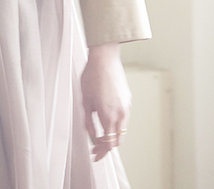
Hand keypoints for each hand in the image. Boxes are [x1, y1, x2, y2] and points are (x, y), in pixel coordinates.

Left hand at [80, 43, 130, 161]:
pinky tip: (106, 119)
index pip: (108, 143)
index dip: (101, 151)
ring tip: (100, 133)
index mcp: (109, 115)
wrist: (105, 58)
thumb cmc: (92, 75)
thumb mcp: (85, 100)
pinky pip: (124, 118)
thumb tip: (91, 133)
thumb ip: (88, 120)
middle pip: (117, 140)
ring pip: (122, 130)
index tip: (94, 155)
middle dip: (107, 146)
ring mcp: (126, 106)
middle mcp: (121, 113)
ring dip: (112, 135)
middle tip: (96, 147)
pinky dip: (116, 124)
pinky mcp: (128, 99)